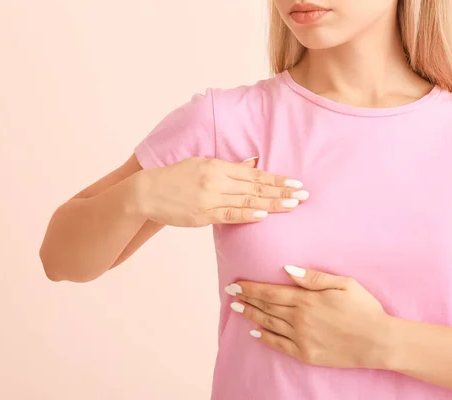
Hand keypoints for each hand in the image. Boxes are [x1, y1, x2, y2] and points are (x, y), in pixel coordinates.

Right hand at [135, 157, 308, 226]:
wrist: (147, 192)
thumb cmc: (175, 178)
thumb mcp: (201, 164)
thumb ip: (229, 166)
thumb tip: (253, 162)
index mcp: (216, 165)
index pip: (253, 173)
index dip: (276, 179)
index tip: (295, 182)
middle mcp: (215, 180)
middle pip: (255, 186)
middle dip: (281, 191)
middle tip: (304, 194)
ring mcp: (209, 198)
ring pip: (246, 200)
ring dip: (271, 203)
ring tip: (292, 205)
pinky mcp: (202, 215)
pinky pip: (229, 214)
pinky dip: (247, 214)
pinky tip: (263, 214)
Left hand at [225, 266, 392, 369]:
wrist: (378, 342)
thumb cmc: (364, 308)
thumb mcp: (343, 283)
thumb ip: (313, 277)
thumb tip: (288, 270)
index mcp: (307, 299)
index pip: (271, 291)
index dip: (251, 288)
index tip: (236, 284)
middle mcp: (299, 318)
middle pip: (266, 306)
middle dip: (247, 299)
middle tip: (230, 294)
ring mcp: (301, 338)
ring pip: (269, 324)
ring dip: (252, 315)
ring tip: (239, 309)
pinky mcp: (306, 354)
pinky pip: (279, 345)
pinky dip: (265, 338)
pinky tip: (255, 332)